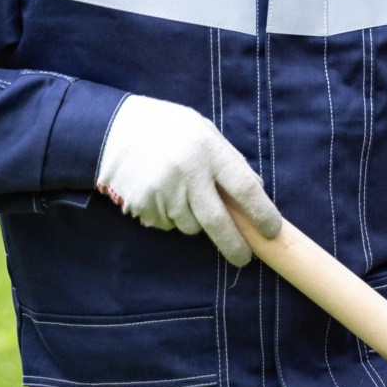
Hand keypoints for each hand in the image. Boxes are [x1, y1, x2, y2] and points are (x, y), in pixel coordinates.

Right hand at [95, 96, 281, 264]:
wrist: (115, 128)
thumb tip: (256, 191)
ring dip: (194, 221)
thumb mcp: (204, 133)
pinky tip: (162, 193)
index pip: (244, 188)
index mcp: (208, 150)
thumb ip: (230, 161)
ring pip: (191, 226)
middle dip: (234, 245)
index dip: (262, 213)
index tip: (272, 231)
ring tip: (182, 193)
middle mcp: (187, 173)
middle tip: (244, 258)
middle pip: (218, 222)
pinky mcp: (143, 204)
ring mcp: (163, 191)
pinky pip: (167, 224)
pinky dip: (171, 217)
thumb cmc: (169, 129)